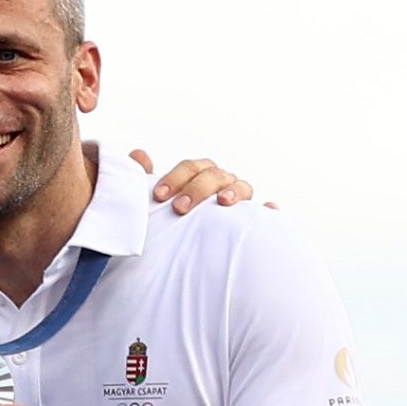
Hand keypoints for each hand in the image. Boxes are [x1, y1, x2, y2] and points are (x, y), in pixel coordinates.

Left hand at [126, 148, 265, 213]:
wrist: (187, 250)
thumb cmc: (173, 218)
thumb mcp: (158, 199)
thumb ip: (146, 178)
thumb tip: (138, 155)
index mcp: (200, 175)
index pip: (191, 168)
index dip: (175, 178)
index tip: (159, 196)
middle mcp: (221, 183)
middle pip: (215, 175)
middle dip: (197, 189)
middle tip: (180, 208)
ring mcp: (240, 200)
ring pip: (243, 187)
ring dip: (234, 191)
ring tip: (224, 202)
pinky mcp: (253, 221)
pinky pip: (265, 214)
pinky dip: (268, 210)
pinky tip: (268, 211)